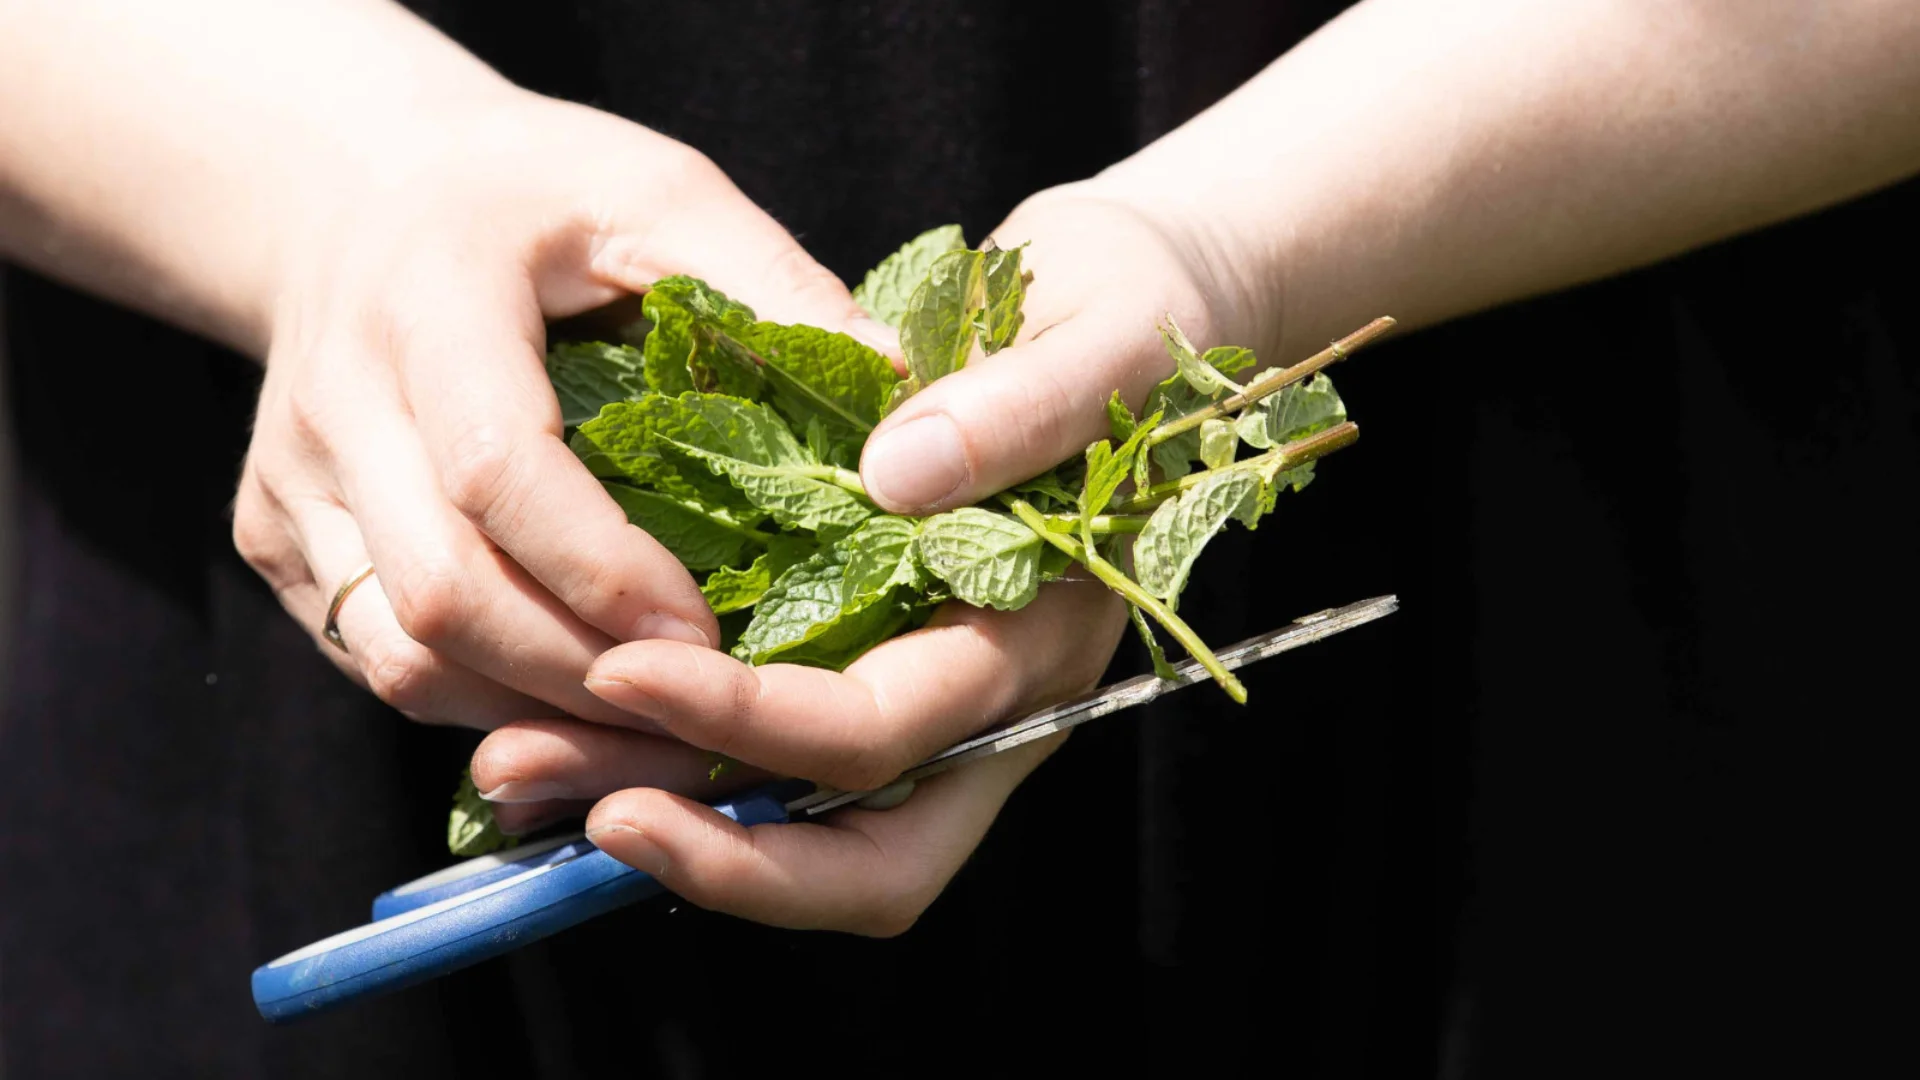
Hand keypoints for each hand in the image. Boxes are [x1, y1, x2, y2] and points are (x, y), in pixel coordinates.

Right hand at [232, 90, 896, 729]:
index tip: (710, 630)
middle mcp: (334, 401)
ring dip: (533, 706)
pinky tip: (573, 691)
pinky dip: (479, 695)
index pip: (497, 470)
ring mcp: (288, 481)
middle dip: (586, 673)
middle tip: (707, 702)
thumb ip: (768, 281)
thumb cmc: (529, 192)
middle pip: (443, 592)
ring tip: (653, 714)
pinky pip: (375, 653)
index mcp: (427, 302)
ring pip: (399, 652)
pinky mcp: (275, 536)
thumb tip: (898, 394)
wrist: (352, 192)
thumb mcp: (656, 188)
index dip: (604, 571)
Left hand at [472, 183, 1265, 931]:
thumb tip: (898, 475)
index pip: (885, 734)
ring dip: (665, 813)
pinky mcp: (886, 671)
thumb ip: (1021, 410)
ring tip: (513, 767)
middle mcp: (991, 708)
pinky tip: (570, 716)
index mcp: (1037, 639)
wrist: (1134, 318)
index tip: (622, 668)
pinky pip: (782, 766)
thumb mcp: (1101, 338)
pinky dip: (680, 761)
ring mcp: (939, 704)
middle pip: (855, 855)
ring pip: (806, 828)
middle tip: (543, 783)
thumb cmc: (1131, 320)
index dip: (754, 724)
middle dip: (701, 845)